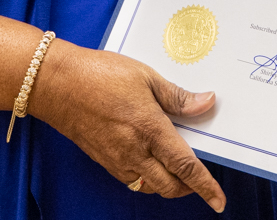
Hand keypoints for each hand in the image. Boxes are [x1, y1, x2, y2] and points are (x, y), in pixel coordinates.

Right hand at [27, 41, 225, 211]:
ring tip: (177, 166)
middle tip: (200, 177)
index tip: (218, 201)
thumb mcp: (145, 76)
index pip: (185, 167)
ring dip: (168, 184)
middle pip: (171, 186)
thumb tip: (207, 102)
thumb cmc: (99, 75)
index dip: (205, 186)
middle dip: (190, 188)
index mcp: (150, 128)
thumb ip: (178, 96)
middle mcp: (134, 151)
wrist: (57, 85)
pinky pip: (133, 181)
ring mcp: (118, 160)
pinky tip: (151, 160)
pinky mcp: (105, 162)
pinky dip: (148, 178)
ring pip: (151, 187)